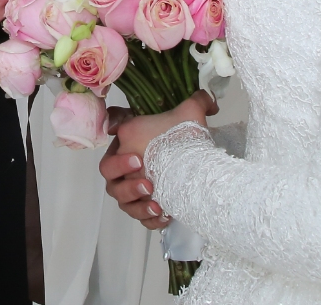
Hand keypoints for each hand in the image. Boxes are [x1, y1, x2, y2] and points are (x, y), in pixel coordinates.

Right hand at [100, 92, 217, 229]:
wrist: (197, 162)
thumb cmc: (186, 136)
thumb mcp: (191, 115)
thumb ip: (199, 101)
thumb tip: (212, 102)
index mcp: (127, 141)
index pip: (108, 154)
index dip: (117, 153)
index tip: (137, 158)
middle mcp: (124, 166)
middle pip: (110, 180)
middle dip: (127, 184)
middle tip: (147, 182)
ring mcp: (131, 189)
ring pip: (123, 202)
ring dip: (137, 205)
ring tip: (157, 203)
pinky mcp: (143, 207)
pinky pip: (139, 218)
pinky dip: (149, 219)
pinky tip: (164, 215)